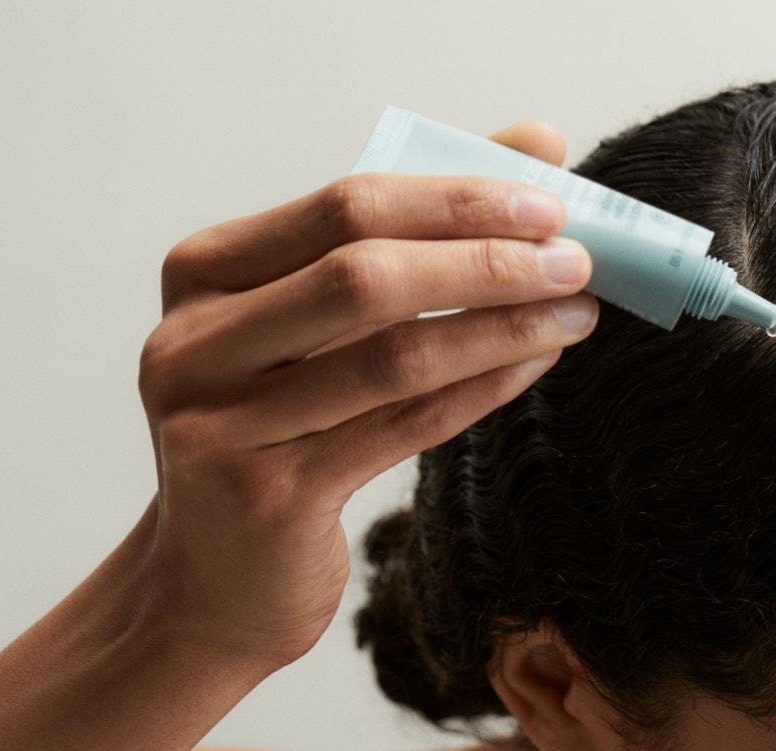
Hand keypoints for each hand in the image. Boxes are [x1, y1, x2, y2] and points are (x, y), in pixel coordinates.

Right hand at [132, 120, 596, 668]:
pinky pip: (403, 428)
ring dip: (501, 326)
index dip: (455, 198)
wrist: (217, 580)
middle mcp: (196, 342)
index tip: (550, 198)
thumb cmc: (284, 431)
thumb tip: (537, 145)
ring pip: (391, 357)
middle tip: (578, 258)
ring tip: (578, 311)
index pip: (343, 205)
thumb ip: (413, 236)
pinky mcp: (272, 497)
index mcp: (204, 273)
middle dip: (485, 258)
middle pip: (361, 275)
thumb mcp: (322, 327)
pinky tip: (537, 365)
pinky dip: (482, 388)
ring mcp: (223, 424)